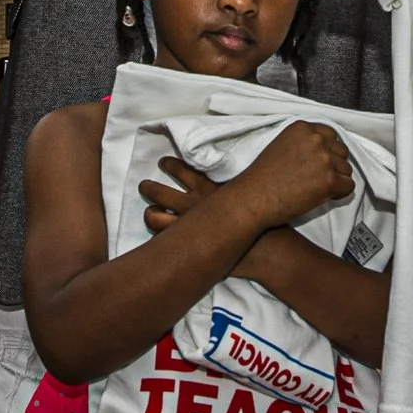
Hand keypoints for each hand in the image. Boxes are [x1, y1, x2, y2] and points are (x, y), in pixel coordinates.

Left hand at [140, 158, 301, 284]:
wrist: (268, 249)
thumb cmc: (264, 220)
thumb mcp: (249, 193)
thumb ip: (234, 187)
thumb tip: (232, 181)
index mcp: (208, 187)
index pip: (180, 170)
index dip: (169, 165)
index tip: (164, 163)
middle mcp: (192, 204)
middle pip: (159, 192)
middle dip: (148, 188)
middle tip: (144, 185)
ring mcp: (187, 226)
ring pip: (153, 218)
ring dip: (148, 214)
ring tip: (149, 213)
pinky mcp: (188, 247)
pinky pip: (162, 241)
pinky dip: (158, 239)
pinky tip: (161, 240)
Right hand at [228, 121, 354, 227]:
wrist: (254, 198)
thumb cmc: (263, 177)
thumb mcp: (282, 145)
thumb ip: (304, 142)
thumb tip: (325, 150)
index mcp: (303, 128)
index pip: (331, 135)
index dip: (327, 151)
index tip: (319, 163)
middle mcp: (315, 139)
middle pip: (341, 151)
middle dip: (334, 165)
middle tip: (318, 178)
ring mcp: (323, 159)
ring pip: (346, 169)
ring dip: (336, 179)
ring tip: (318, 188)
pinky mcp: (329, 180)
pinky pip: (349, 186)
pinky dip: (340, 194)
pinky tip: (324, 196)